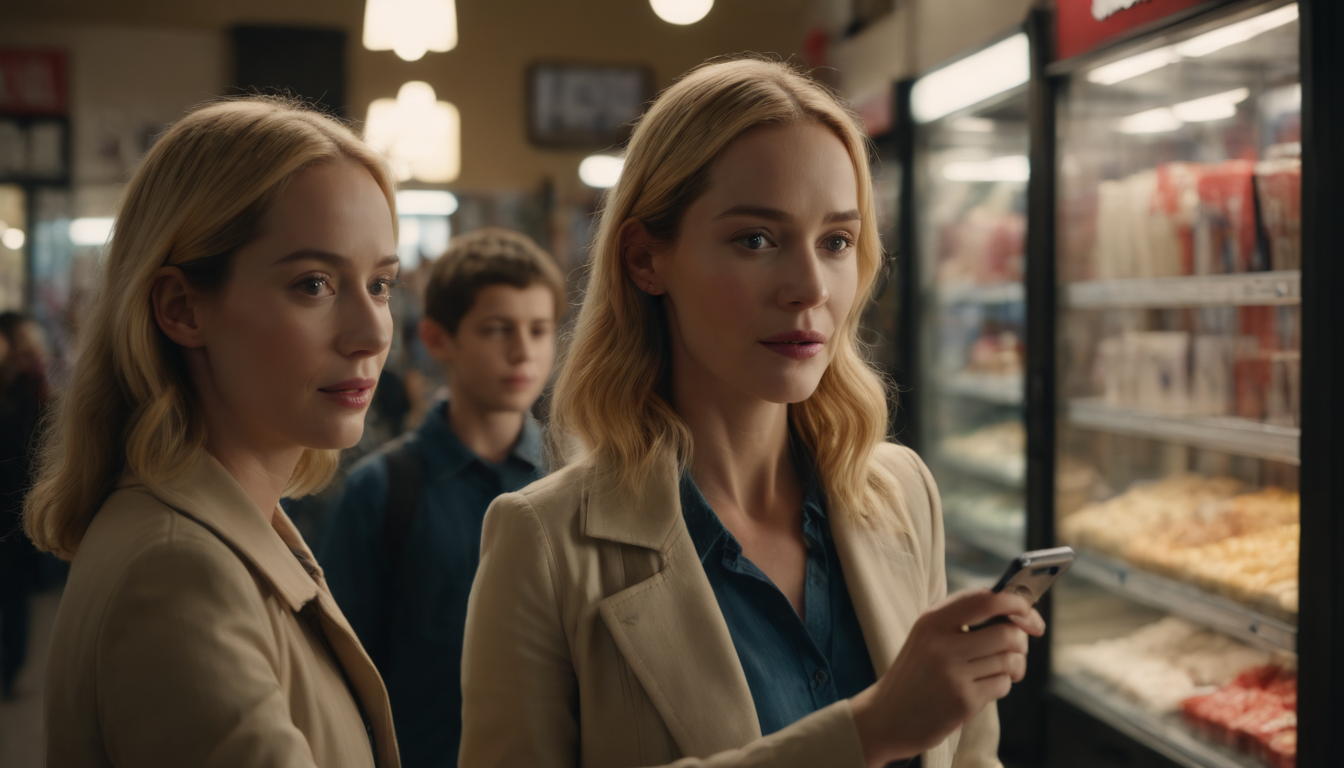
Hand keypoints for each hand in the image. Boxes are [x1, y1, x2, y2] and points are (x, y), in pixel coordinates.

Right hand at [850, 589, 1044, 766]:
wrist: (887, 716)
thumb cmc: (915, 674)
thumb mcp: (927, 636)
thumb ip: (962, 619)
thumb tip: (1016, 613)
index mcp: (932, 620)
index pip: (986, 599)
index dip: (1016, 604)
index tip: (1029, 615)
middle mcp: (941, 643)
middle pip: (1007, 633)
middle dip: (1021, 642)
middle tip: (1015, 650)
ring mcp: (952, 673)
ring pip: (1009, 661)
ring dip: (1014, 667)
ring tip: (1000, 671)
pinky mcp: (963, 701)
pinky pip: (1002, 685)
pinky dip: (1001, 686)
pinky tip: (982, 689)